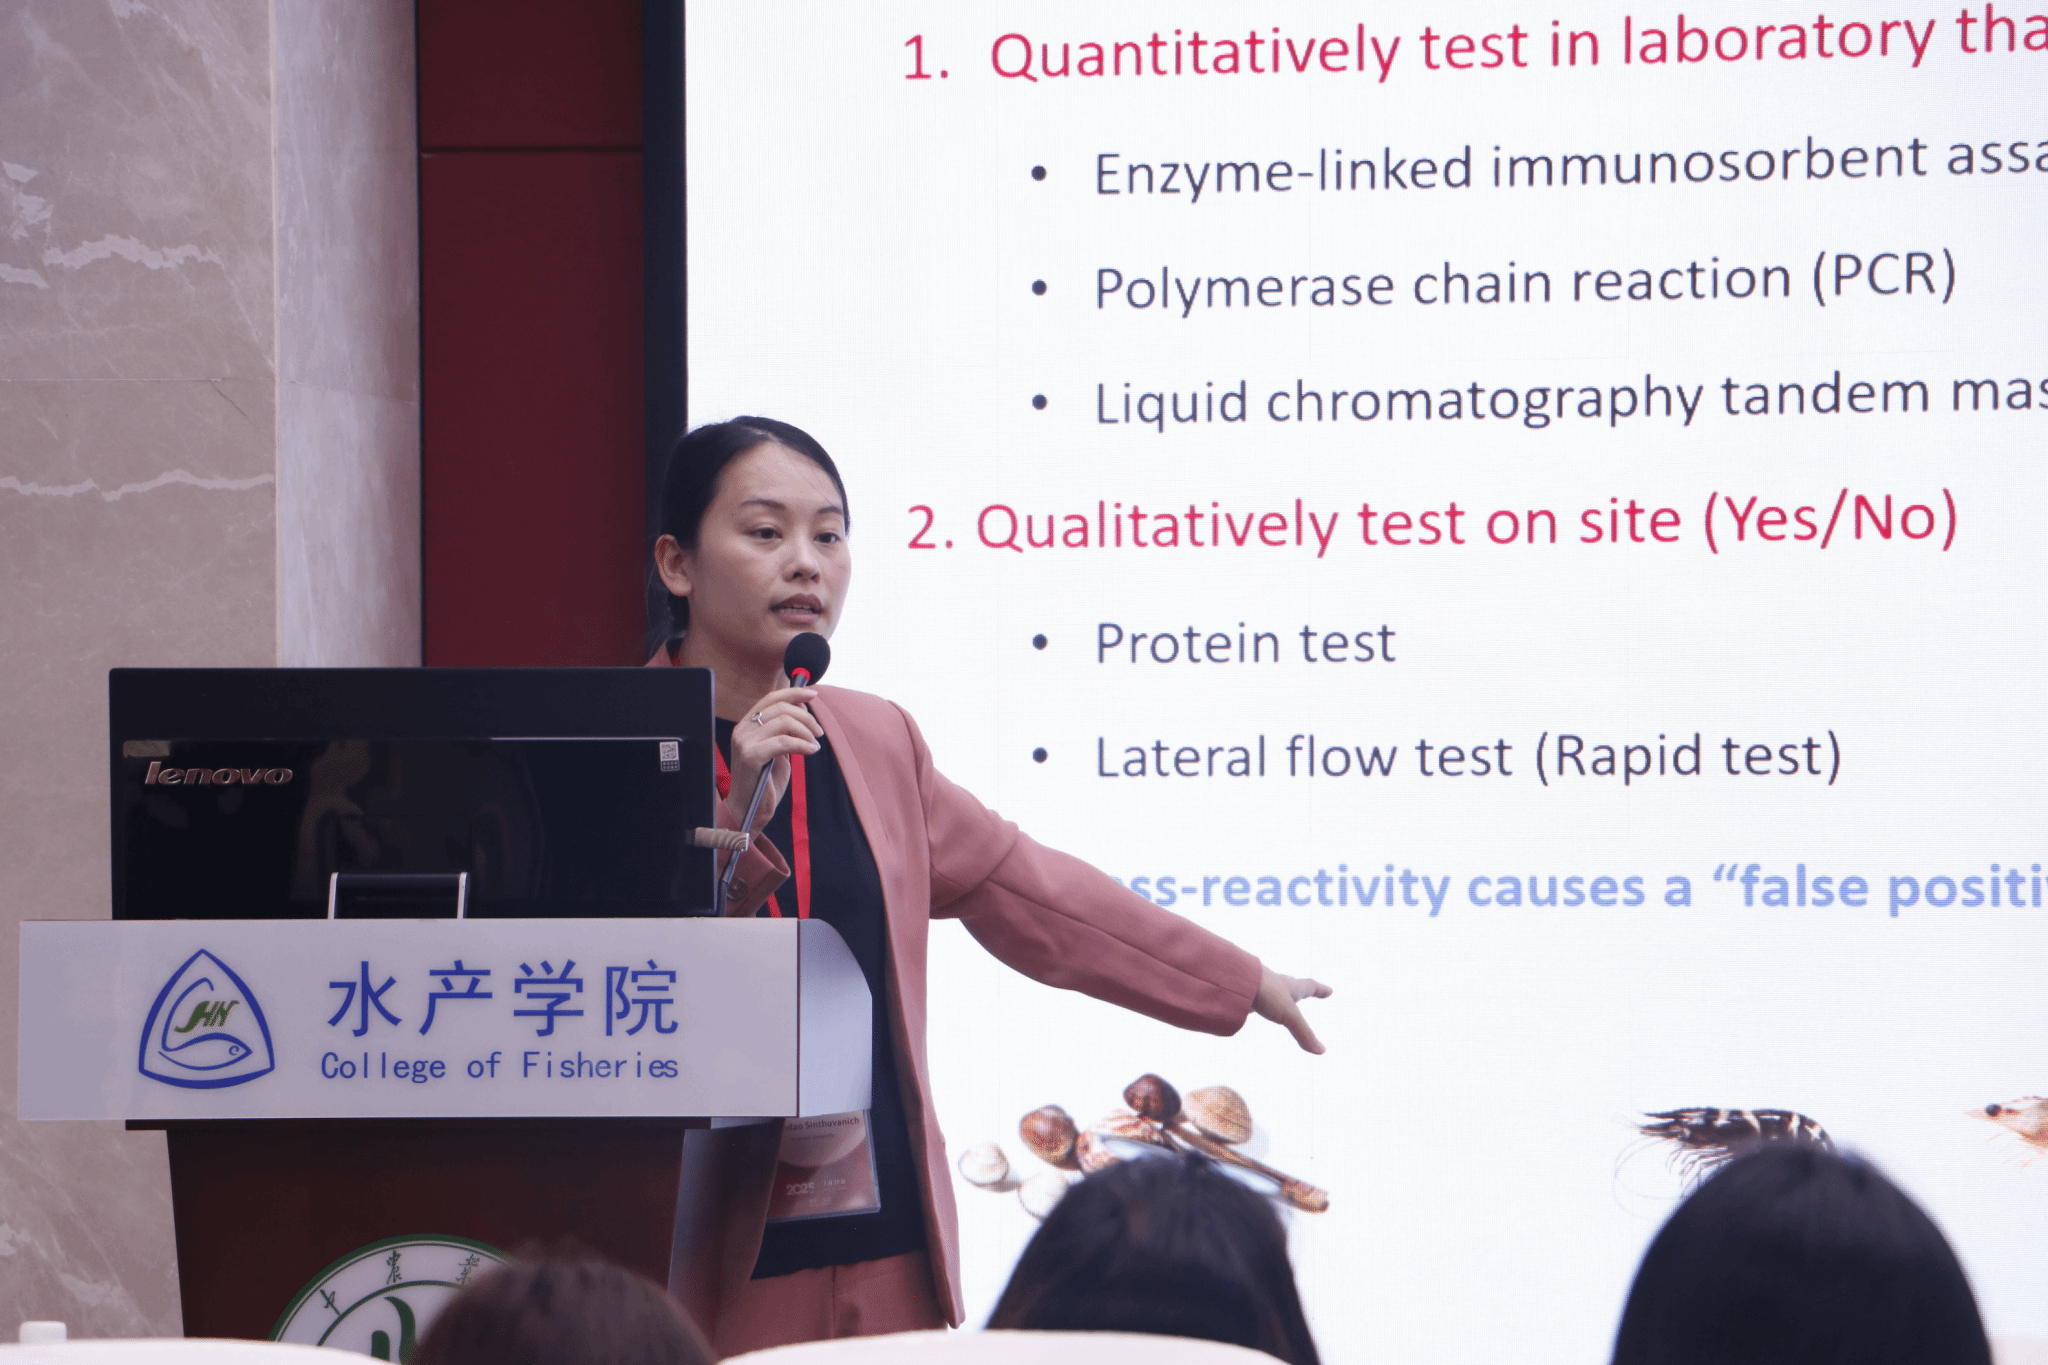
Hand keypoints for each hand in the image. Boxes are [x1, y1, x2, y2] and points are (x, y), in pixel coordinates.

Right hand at [725, 677, 821, 832]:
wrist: (749, 810)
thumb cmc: (764, 782)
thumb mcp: (777, 750)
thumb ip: (785, 730)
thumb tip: (802, 708)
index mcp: (746, 725)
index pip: (771, 699)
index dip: (794, 693)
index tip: (813, 694)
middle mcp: (742, 730)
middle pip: (781, 708)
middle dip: (806, 717)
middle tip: (819, 732)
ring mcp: (744, 743)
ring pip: (784, 722)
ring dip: (806, 731)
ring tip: (814, 745)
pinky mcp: (751, 757)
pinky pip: (784, 742)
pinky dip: (802, 744)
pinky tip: (811, 751)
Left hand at [1254, 964, 1332, 1054]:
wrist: (1236, 979)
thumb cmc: (1267, 993)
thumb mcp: (1290, 1016)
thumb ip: (1304, 1034)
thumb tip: (1322, 1051)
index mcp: (1290, 987)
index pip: (1310, 987)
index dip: (1320, 990)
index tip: (1330, 991)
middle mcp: (1276, 985)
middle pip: (1292, 985)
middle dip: (1301, 989)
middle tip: (1307, 990)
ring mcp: (1260, 987)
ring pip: (1273, 990)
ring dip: (1279, 995)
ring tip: (1279, 998)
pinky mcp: (1245, 992)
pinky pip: (1255, 997)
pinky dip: (1259, 1001)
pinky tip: (1254, 1005)